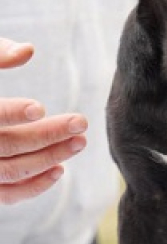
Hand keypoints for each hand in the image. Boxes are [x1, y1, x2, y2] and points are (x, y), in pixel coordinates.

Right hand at [0, 38, 87, 204]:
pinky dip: (32, 186)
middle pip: (6, 144)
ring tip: (79, 141)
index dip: (11, 112)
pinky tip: (60, 169)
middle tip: (81, 122)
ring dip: (48, 158)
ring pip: (10, 171)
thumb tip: (29, 50)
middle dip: (47, 134)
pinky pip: (5, 193)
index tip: (40, 108)